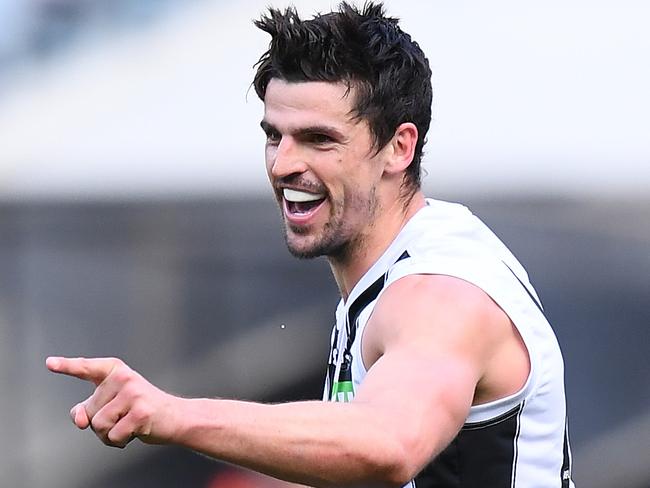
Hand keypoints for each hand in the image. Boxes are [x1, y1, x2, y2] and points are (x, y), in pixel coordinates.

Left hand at [46, 356, 178, 447]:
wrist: (174, 417)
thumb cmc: (139, 409)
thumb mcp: (111, 404)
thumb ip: (87, 409)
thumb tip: (80, 420)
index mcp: (114, 371)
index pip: (86, 368)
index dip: (67, 366)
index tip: (50, 363)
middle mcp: (123, 378)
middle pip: (90, 411)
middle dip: (102, 424)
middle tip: (123, 418)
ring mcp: (133, 393)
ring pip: (98, 424)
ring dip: (109, 434)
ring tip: (128, 425)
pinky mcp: (140, 411)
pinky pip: (113, 435)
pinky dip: (120, 441)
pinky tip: (134, 431)